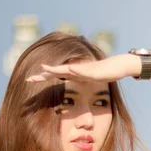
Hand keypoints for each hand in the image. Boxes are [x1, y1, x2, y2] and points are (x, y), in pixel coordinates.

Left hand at [26, 54, 140, 83]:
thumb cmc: (106, 72)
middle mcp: (78, 69)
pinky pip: (85, 71)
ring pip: (68, 70)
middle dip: (43, 75)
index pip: (56, 75)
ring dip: (56, 70)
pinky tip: (69, 70)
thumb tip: (74, 84)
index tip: (29, 80)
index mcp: (75, 73)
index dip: (43, 77)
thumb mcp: (91, 79)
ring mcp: (86, 69)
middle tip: (29, 79)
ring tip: (44, 69)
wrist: (121, 65)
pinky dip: (76, 70)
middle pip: (57, 72)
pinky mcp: (96, 70)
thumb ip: (82, 79)